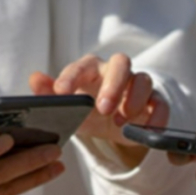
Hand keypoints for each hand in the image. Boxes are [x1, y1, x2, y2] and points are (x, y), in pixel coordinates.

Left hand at [29, 53, 169, 166]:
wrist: (111, 125)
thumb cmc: (86, 110)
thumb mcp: (68, 107)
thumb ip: (48, 94)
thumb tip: (34, 79)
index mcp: (93, 69)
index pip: (83, 65)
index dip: (72, 76)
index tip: (61, 92)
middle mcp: (117, 73)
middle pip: (121, 63)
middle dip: (113, 85)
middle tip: (103, 108)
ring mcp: (138, 86)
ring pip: (143, 80)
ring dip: (134, 100)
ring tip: (120, 121)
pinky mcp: (154, 103)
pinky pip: (161, 104)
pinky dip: (156, 118)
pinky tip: (147, 131)